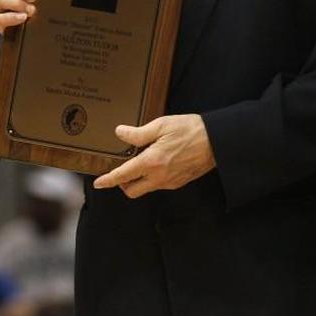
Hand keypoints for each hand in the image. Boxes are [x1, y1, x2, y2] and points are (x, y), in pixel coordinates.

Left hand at [92, 114, 215, 197]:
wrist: (216, 142)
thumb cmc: (189, 130)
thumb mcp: (161, 125)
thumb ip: (138, 133)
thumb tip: (120, 133)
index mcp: (151, 162)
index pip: (123, 176)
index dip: (108, 180)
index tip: (98, 183)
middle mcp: (159, 177)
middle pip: (131, 190)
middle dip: (122, 184)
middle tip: (120, 170)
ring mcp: (169, 182)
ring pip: (145, 189)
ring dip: (137, 181)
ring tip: (141, 162)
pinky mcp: (178, 183)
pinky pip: (158, 185)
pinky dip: (151, 178)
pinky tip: (156, 163)